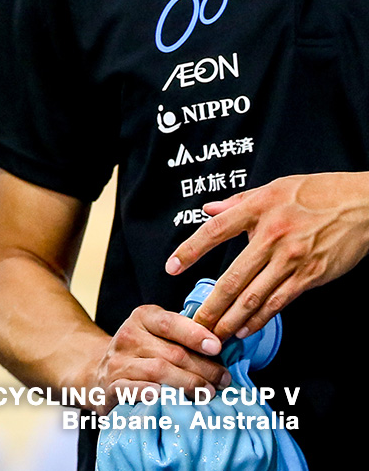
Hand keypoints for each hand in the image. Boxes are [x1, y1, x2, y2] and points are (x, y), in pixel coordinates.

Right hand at [85, 303, 225, 404]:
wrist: (101, 371)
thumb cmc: (143, 354)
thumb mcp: (159, 336)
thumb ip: (184, 338)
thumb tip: (222, 349)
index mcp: (142, 319)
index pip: (169, 323)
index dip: (194, 334)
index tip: (216, 347)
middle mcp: (128, 337)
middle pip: (172, 352)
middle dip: (203, 368)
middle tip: (223, 380)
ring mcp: (118, 361)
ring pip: (158, 371)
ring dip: (188, 383)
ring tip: (208, 392)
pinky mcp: (111, 385)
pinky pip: (131, 388)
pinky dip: (147, 392)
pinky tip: (163, 396)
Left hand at [172, 171, 368, 340]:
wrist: (360, 205)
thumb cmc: (317, 193)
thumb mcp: (272, 188)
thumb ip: (237, 201)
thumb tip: (208, 209)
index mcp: (256, 211)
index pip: (213, 232)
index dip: (190, 251)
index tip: (172, 268)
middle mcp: (271, 237)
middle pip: (232, 277)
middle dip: (211, 305)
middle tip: (194, 323)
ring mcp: (291, 259)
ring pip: (255, 296)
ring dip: (232, 319)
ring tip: (216, 334)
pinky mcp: (310, 276)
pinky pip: (279, 302)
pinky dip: (260, 318)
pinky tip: (245, 328)